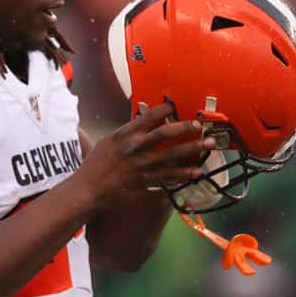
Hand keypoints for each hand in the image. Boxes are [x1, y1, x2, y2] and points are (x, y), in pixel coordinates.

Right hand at [76, 103, 216, 210]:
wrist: (87, 189)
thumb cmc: (94, 166)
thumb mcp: (106, 143)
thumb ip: (125, 133)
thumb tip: (138, 124)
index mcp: (123, 135)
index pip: (146, 117)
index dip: (163, 110)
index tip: (174, 106)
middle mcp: (134, 148)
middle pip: (164, 134)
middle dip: (184, 128)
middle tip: (199, 125)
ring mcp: (140, 166)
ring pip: (171, 156)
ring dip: (192, 150)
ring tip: (208, 145)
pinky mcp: (144, 182)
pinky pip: (168, 177)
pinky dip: (183, 174)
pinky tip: (196, 172)